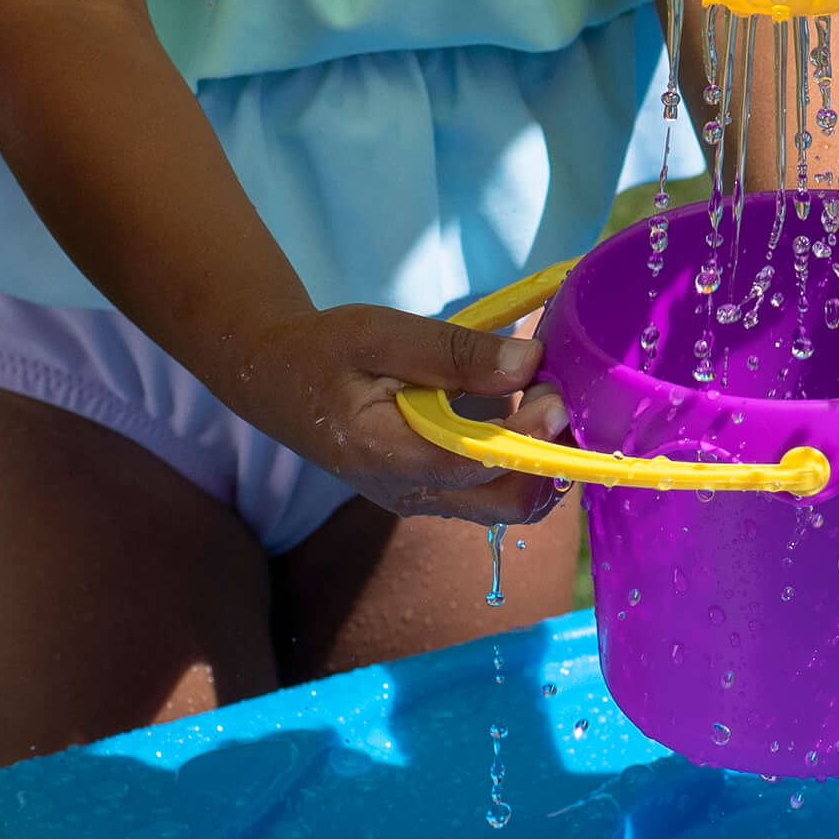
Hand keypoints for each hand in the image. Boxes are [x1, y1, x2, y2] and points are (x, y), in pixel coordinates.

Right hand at [222, 302, 571, 529]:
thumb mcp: (382, 334)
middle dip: (550, 457)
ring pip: (508, 502)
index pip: (476, 464)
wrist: (278, 379)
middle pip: (508, 503)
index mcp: (385, 455)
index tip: (556, 392)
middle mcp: (409, 491)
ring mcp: (422, 497)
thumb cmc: (325, 351)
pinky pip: (493, 489)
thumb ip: (456, 352)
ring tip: (546, 397)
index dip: (528, 436)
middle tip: (560, 396)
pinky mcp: (432, 490)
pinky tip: (525, 408)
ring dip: (542, 458)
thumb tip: (530, 363)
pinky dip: (523, 457)